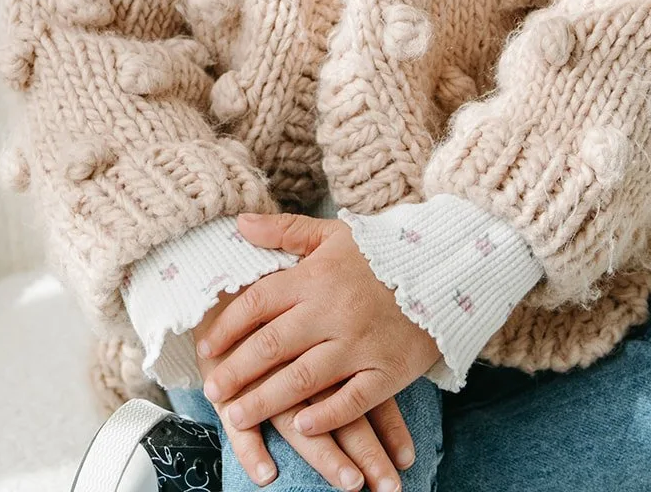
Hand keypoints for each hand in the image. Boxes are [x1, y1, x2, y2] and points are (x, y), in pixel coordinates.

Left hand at [196, 212, 441, 479]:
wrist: (445, 267)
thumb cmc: (382, 252)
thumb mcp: (333, 234)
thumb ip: (284, 231)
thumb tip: (239, 223)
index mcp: (316, 276)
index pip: (259, 302)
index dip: (228, 326)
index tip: (206, 347)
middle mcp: (333, 311)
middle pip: (272, 345)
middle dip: (237, 371)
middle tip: (212, 391)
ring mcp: (361, 343)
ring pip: (303, 378)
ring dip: (266, 401)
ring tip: (237, 417)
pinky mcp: (389, 370)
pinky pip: (353, 400)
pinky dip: (326, 416)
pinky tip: (301, 427)